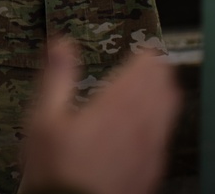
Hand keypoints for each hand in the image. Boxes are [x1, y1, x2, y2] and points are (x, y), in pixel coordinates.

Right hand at [19, 40, 181, 193]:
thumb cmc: (57, 169)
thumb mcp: (44, 117)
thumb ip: (57, 76)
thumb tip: (61, 44)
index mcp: (117, 106)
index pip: (146, 70)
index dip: (148, 54)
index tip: (144, 47)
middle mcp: (141, 126)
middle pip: (164, 88)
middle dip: (159, 71)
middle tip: (153, 61)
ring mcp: (151, 151)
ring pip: (170, 112)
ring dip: (165, 93)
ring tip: (158, 85)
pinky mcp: (152, 171)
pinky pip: (165, 137)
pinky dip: (162, 121)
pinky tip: (151, 125)